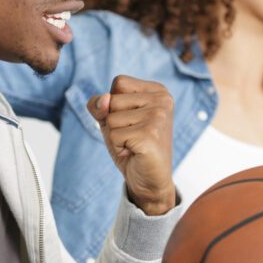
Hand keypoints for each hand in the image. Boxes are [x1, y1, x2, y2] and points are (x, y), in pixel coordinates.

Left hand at [87, 76, 175, 215]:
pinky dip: (118, 148)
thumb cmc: (131, 147)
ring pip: (111, 118)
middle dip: (113, 122)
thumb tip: (104, 100)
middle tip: (132, 136)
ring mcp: (158, 116)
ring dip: (115, 137)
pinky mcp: (150, 134)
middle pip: (112, 99)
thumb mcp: (110, 120)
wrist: (150, 181)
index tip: (130, 120)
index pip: (118, 82)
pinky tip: (134, 153)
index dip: (113, 104)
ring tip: (133, 145)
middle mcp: (162, 99)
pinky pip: (114, 135)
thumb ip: (100, 104)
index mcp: (157, 90)